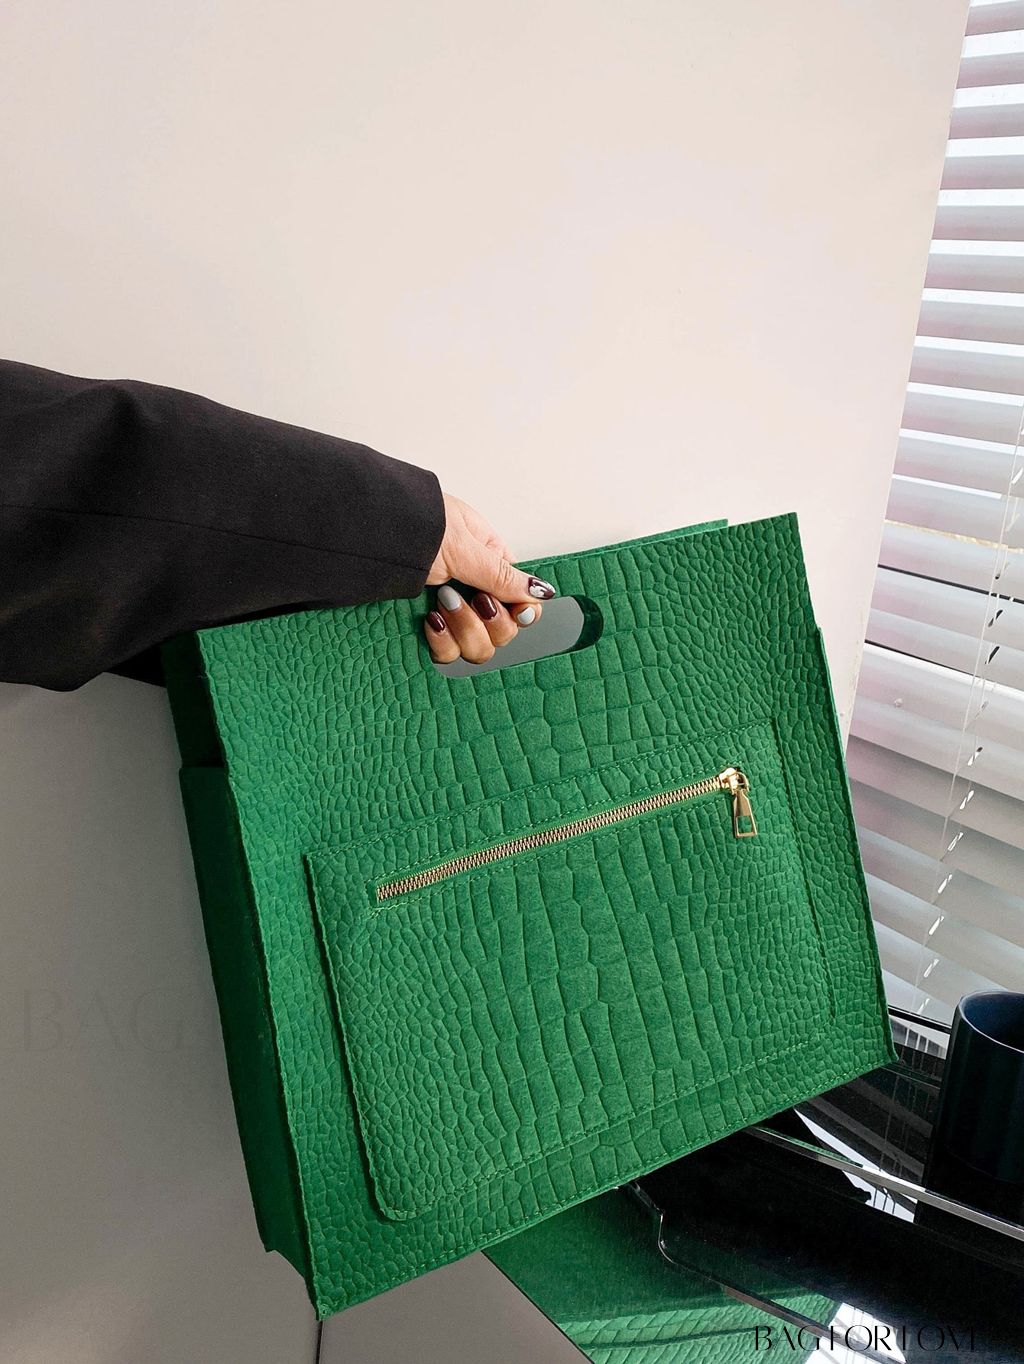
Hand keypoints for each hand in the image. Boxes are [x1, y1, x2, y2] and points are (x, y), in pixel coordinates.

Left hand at [424, 493, 556, 663]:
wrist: (365, 533)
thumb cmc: (413, 524)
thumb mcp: (466, 547)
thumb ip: (504, 576)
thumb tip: (542, 592)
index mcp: (490, 564)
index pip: (522, 604)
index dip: (520, 614)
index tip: (509, 609)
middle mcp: (474, 590)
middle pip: (504, 632)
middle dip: (486, 621)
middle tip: (465, 597)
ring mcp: (452, 612)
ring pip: (478, 648)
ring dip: (464, 629)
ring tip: (442, 603)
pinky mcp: (428, 630)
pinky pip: (449, 654)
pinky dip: (442, 642)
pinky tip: (430, 621)